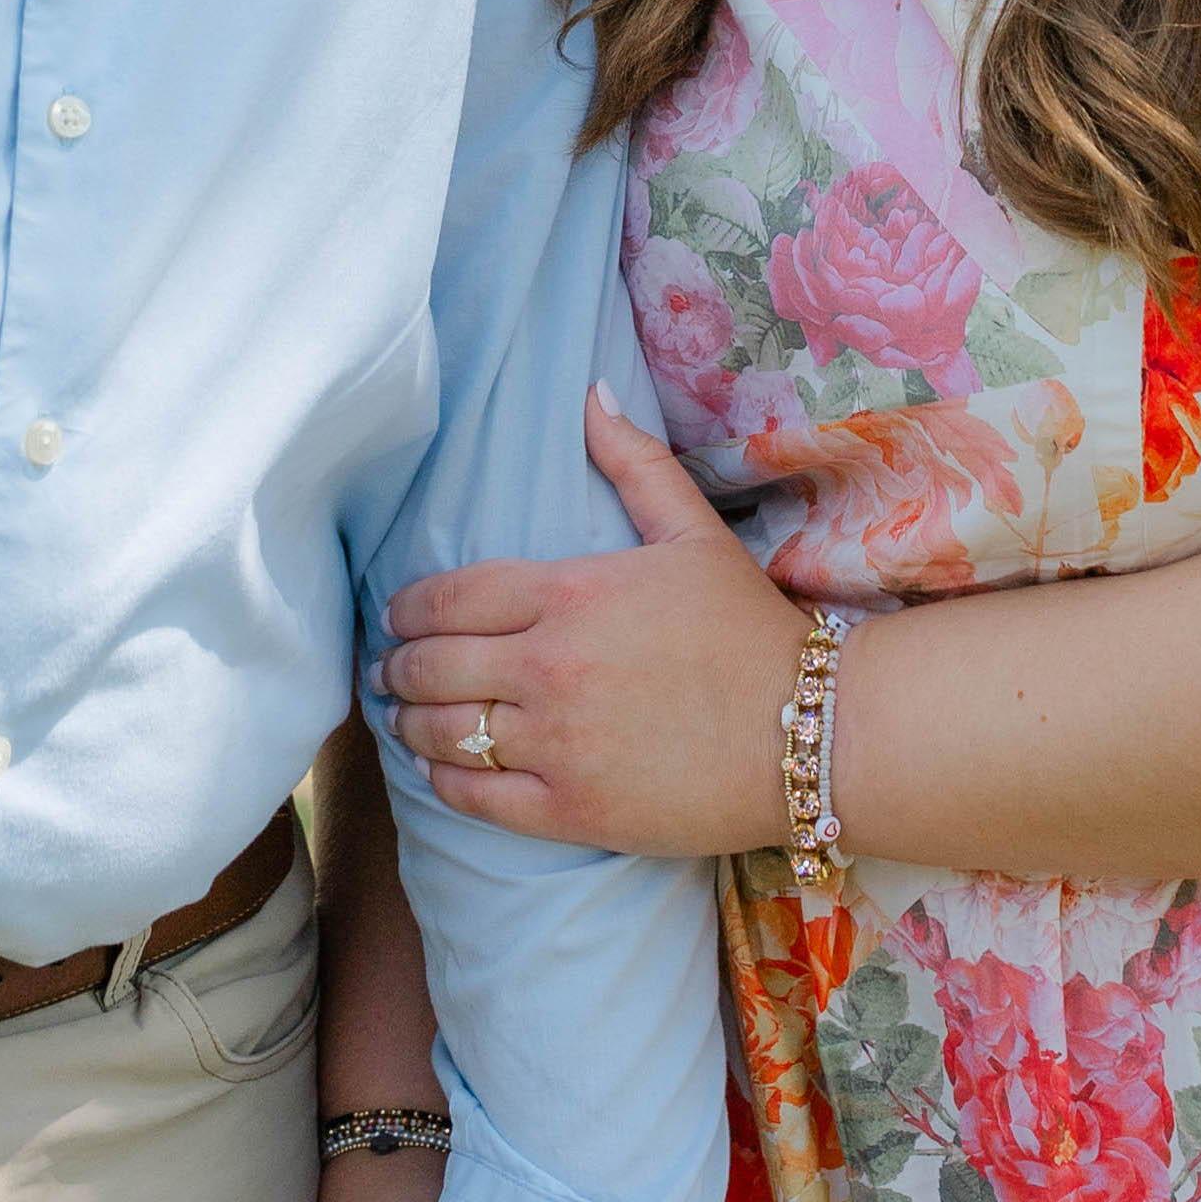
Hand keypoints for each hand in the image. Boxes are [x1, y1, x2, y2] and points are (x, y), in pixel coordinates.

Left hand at [381, 392, 801, 860]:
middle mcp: (549, 667)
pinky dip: (442, 779)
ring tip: (403, 715)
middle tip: (388, 670)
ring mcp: (556, 743)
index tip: (397, 617)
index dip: (408, 609)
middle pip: (430, 665)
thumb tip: (591, 393)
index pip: (448, 597)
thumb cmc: (750, 629)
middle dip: (397, 667)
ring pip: (442, 731)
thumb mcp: (694, 533)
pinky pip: (473, 795)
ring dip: (408, 722)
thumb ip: (634, 463)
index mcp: (569, 593)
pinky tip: (437, 768)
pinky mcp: (570, 808)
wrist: (812, 734)